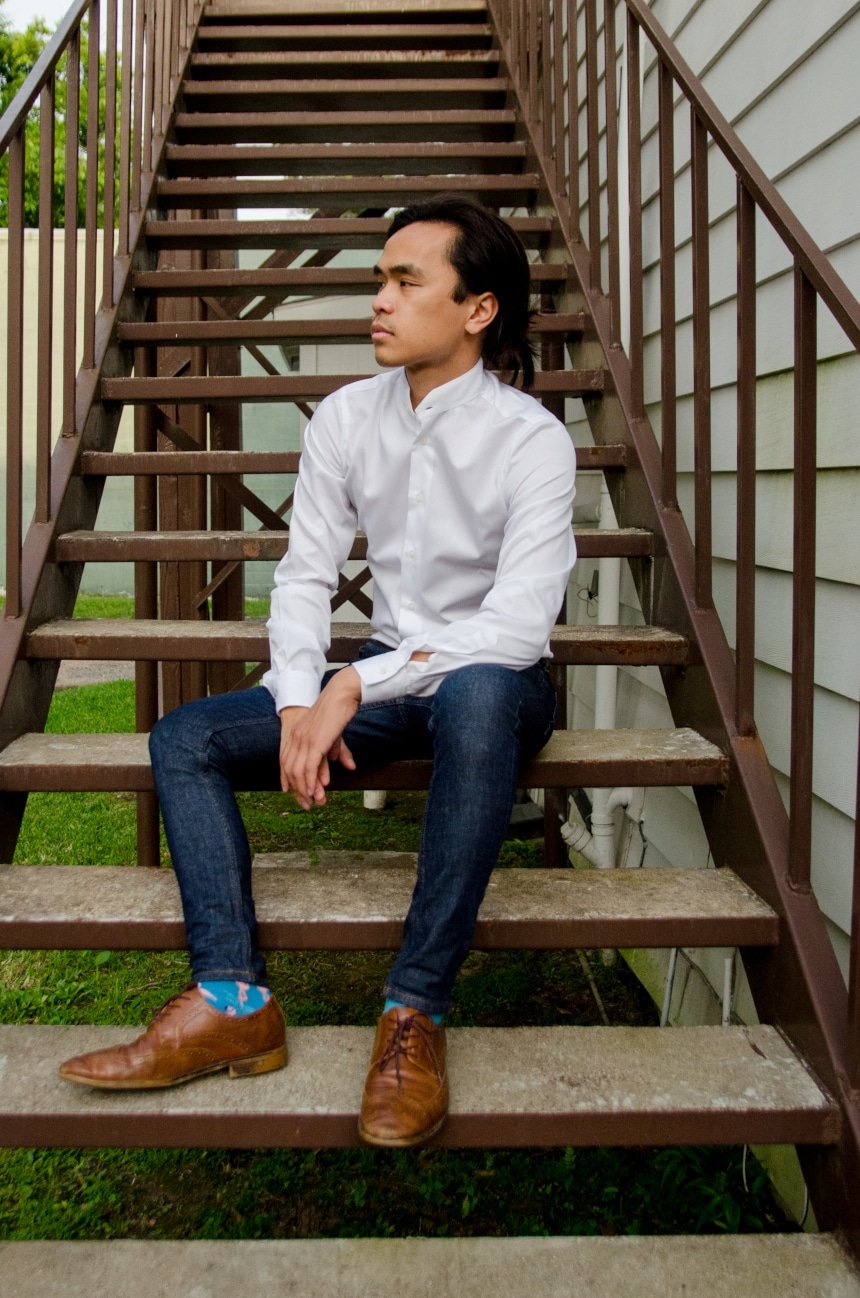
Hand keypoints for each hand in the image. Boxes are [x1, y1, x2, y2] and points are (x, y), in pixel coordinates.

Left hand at [279, 667, 360, 809]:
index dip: (287, 779)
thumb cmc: (338, 711)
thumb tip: (344, 765)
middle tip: (306, 805)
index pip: (286, 761)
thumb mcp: (334, 735)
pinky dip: (310, 782)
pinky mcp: (314, 743)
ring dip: (305, 790)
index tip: (292, 793)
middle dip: (297, 790)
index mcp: (296, 735)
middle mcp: (296, 738)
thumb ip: (336, 751)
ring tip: (312, 803)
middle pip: (290, 770)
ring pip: (298, 772)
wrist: (341, 694)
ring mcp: (304, 741)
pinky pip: (308, 768)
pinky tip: (313, 792)